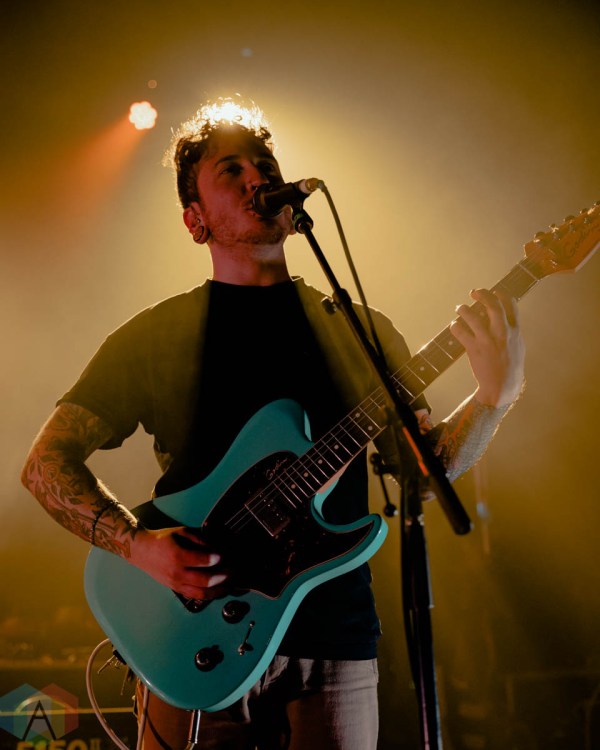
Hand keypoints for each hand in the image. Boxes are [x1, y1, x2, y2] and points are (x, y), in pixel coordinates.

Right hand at [128, 526, 229, 600]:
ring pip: (201, 593)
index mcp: (177, 556)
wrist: (142, 551)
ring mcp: (176, 584)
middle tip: (233, 572)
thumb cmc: (163, 539)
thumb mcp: (181, 532)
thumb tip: (217, 547)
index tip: (226, 556)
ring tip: (230, 584)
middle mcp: (176, 573)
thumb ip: (199, 539)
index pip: (202, 560)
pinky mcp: (176, 589)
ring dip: (218, 591)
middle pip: (204, 581)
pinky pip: (195, 596)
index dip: (217, 558)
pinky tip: (218, 590)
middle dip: (223, 577)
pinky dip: (209, 595)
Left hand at [450, 288, 524, 406]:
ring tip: (459, 308)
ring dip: (463, 309)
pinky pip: (461, 332)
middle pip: (492, 306)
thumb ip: (512, 330)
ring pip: (473, 317)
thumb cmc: (511, 366)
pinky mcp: (474, 349)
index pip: (510, 304)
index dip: (501, 295)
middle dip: (483, 295)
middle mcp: (502, 333)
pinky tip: (454, 326)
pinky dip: (455, 326)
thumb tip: (506, 314)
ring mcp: (487, 341)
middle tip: (474, 292)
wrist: (502, 387)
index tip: (494, 291)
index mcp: (515, 331)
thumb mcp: (518, 345)